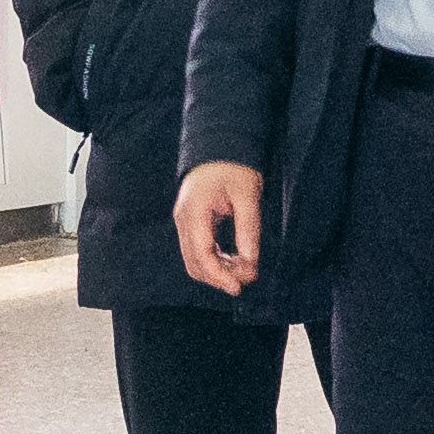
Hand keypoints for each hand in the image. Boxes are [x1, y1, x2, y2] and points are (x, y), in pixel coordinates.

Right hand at [174, 161, 264, 291]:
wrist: (219, 146)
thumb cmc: (233, 166)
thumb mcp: (247, 195)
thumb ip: (248, 228)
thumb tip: (250, 260)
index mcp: (194, 211)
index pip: (201, 255)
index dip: (219, 276)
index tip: (237, 287)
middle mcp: (184, 219)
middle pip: (194, 263)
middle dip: (220, 276)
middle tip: (247, 276)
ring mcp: (184, 221)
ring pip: (195, 259)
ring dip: (218, 270)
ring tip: (244, 269)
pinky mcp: (191, 222)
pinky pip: (198, 250)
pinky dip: (215, 260)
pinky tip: (234, 260)